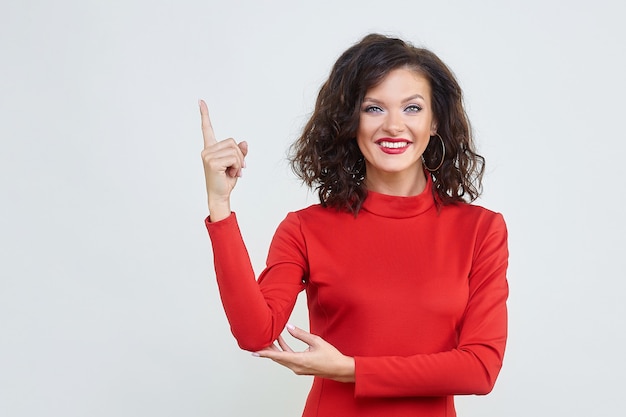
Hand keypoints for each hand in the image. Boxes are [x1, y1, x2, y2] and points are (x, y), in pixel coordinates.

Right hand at [199, 99, 247, 220]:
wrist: (220, 196)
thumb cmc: (225, 181)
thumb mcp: (235, 164)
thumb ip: (240, 152)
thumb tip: (244, 142)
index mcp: (210, 149)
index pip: (207, 129)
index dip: (205, 115)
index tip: (201, 101)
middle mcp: (207, 150)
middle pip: (233, 142)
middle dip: (239, 156)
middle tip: (236, 169)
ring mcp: (208, 155)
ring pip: (235, 150)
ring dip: (239, 162)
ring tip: (232, 172)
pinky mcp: (212, 162)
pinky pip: (234, 158)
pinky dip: (237, 167)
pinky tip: (231, 174)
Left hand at [254, 325, 354, 382]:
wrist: (340, 369)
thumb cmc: (331, 356)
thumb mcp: (316, 341)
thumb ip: (301, 334)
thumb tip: (289, 327)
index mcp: (299, 361)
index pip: (278, 356)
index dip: (265, 353)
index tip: (254, 352)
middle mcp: (296, 367)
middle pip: (277, 357)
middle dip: (267, 348)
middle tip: (258, 340)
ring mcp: (298, 369)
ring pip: (282, 358)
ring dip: (276, 348)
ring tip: (270, 337)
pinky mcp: (301, 368)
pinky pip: (288, 359)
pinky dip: (283, 351)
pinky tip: (282, 342)